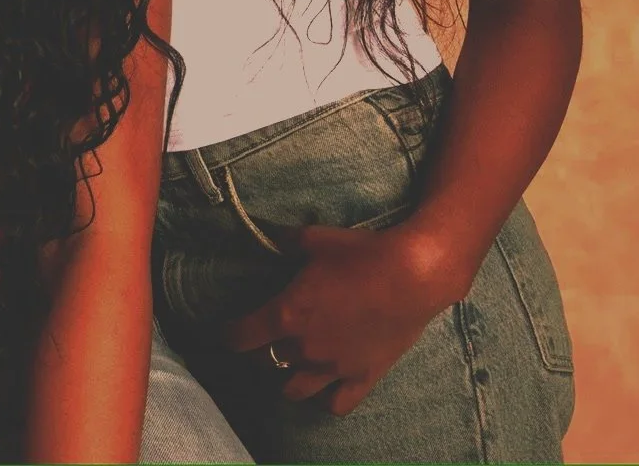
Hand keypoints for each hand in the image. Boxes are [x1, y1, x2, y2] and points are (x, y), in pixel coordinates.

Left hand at [223, 222, 465, 415]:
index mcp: (286, 314)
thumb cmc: (361, 254)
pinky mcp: (364, 377)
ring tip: (289, 367)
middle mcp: (305, 347)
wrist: (413, 275)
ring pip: (294, 390)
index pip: (240, 337)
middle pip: (264, 363)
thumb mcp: (313, 239)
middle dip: (257, 353)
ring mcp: (334, 367)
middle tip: (262, 342)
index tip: (225, 334)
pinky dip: (325, 400)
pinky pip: (336, 405)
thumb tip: (267, 234)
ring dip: (286, 379)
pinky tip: (324, 388)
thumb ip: (284, 241)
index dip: (227, 336)